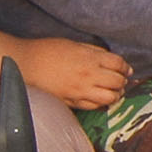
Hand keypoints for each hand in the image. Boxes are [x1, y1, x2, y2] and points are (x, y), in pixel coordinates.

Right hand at [10, 37, 128, 111]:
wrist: (26, 64)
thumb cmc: (48, 50)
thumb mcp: (75, 44)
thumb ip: (95, 52)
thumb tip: (113, 60)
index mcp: (90, 58)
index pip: (119, 64)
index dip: (125, 67)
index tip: (125, 69)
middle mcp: (88, 75)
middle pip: (118, 82)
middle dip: (122, 81)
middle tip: (120, 80)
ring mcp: (80, 91)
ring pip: (110, 98)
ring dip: (114, 94)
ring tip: (111, 91)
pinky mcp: (72, 101)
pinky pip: (94, 106)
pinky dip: (100, 103)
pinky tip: (98, 97)